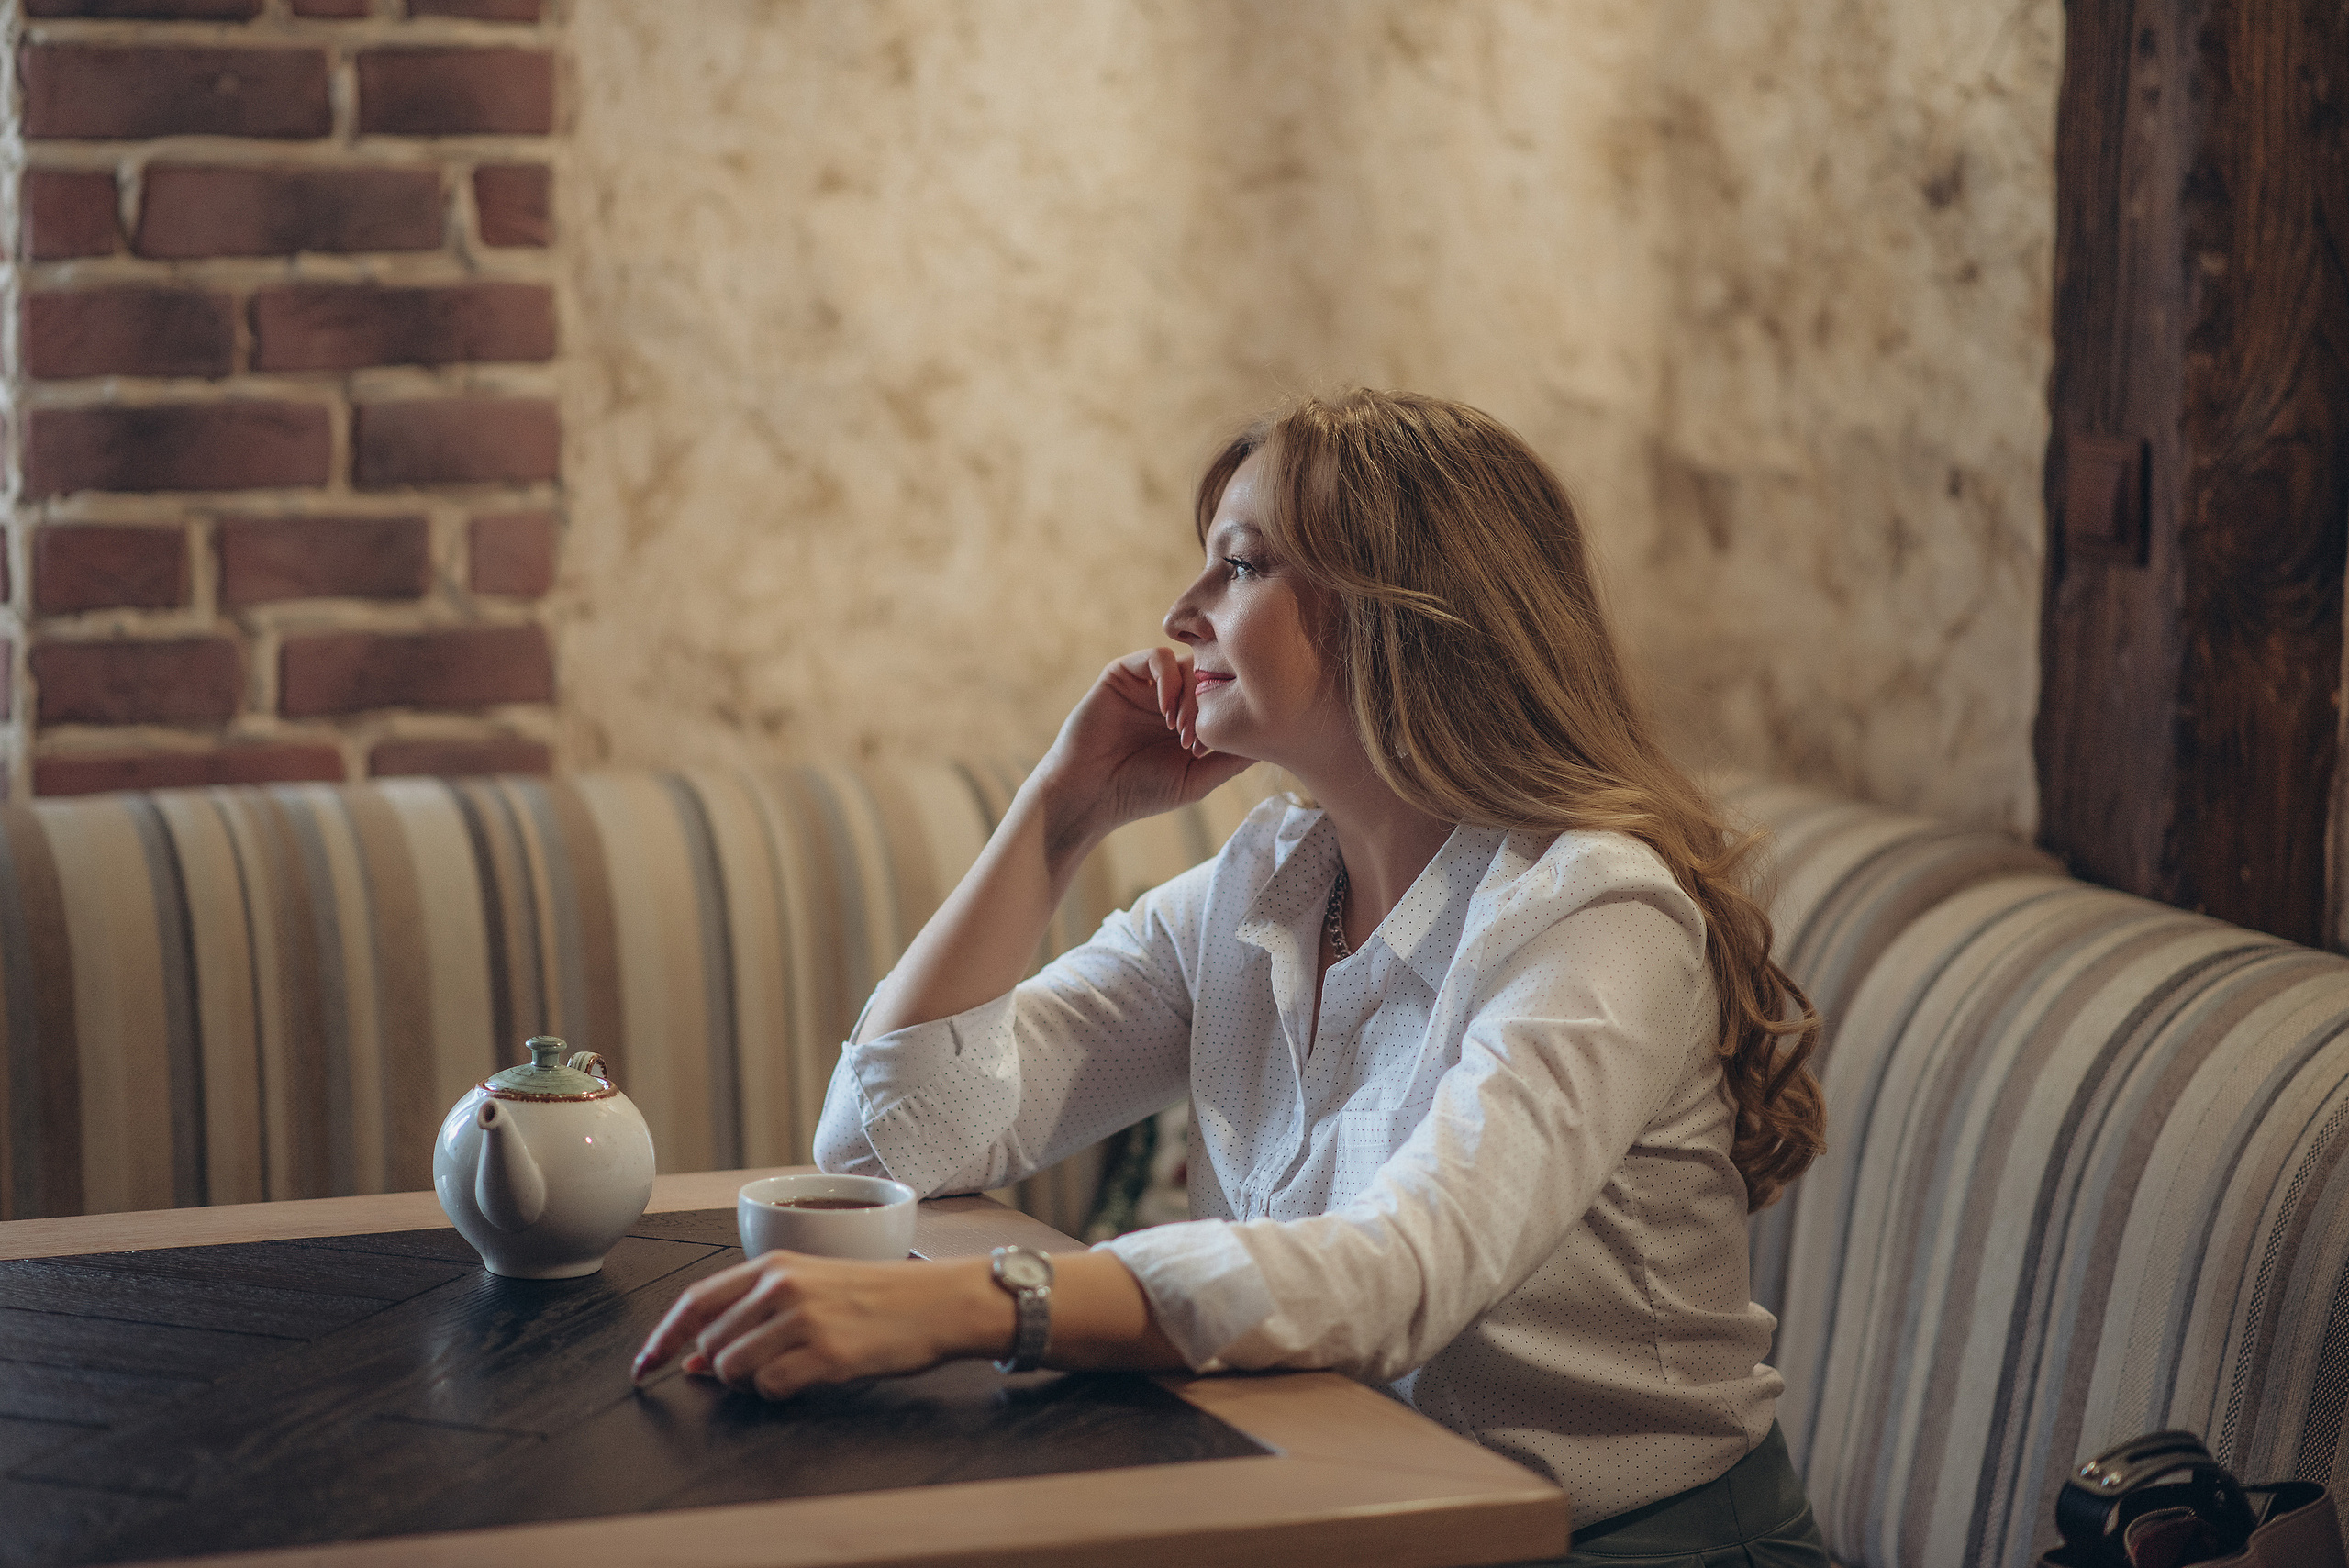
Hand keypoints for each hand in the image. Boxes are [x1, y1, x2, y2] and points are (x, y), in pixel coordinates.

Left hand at [631, 1252, 1006, 1400]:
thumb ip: (751, 1315)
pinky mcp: (826, 1354)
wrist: (938, 1302)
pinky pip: (772, 1389)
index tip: (642, 1366)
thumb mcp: (810, 1287)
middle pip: (711, 1345)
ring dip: (754, 1381)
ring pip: (734, 1371)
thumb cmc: (878, 1295)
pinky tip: (814, 1375)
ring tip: (796, 1365)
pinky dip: (783, 1392)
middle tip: (769, 1363)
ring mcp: (803, 1320)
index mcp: (774, 1264)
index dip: (661, 1338)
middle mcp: (782, 1287)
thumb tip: (692, 1360)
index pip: (695, 1301)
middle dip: (725, 1367)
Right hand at [1035, 647, 1255, 847]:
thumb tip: (1273, 737)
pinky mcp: (1122, 674)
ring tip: (1178, 729)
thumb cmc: (1141, 792)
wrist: (1088, 793)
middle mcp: (1171, 696)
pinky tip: (1164, 710)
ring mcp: (1148, 683)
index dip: (1231, 708)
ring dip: (1189, 693)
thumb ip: (1232, 758)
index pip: (1226, 692)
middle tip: (1196, 738)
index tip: (1223, 738)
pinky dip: (1167, 678)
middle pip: (1210, 673)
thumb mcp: (1198, 779)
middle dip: (1210, 700)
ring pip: (1187, 662)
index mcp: (1191, 718)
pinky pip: (1156, 656)